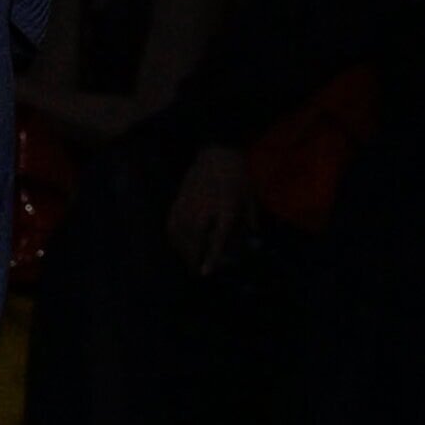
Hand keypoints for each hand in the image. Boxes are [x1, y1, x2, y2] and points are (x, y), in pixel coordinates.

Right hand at [166, 144, 256, 274]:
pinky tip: (176, 242)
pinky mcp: (179, 198)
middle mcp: (204, 208)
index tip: (206, 272)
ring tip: (187, 260)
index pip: (216, 238)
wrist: (218, 152)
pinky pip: (172, 221)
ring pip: (180, 232)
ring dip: (182, 249)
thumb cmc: (237, 175)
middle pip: (194, 238)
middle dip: (193, 256)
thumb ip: (250, 218)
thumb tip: (253, 234)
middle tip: (196, 270)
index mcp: (225, 209)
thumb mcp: (250, 197)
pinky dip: (173, 235)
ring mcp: (189, 203)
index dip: (211, 257)